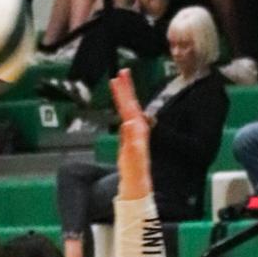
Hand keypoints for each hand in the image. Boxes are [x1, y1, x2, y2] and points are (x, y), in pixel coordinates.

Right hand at [111, 71, 151, 197]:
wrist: (136, 184)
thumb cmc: (135, 172)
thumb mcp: (132, 155)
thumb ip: (131, 138)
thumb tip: (130, 121)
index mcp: (138, 130)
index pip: (130, 106)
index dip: (124, 92)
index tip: (119, 78)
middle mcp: (138, 129)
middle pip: (130, 104)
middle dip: (126, 88)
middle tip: (122, 72)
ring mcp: (134, 133)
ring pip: (129, 109)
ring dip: (124, 96)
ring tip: (119, 83)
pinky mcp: (130, 138)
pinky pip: (126, 118)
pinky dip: (123, 109)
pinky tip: (121, 106)